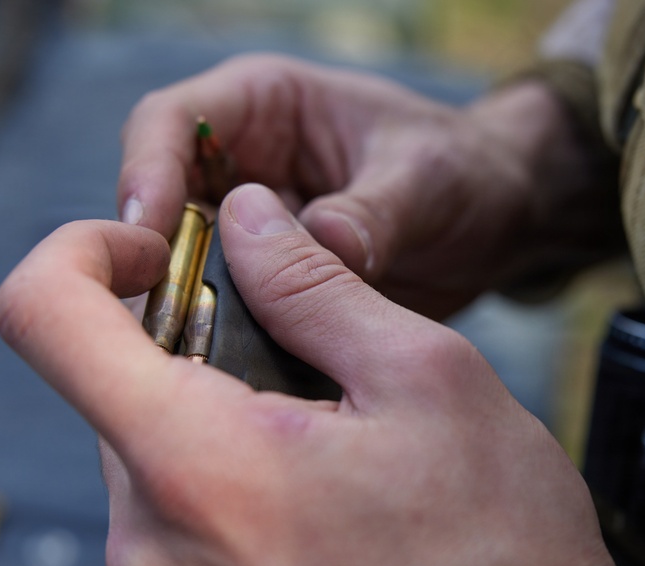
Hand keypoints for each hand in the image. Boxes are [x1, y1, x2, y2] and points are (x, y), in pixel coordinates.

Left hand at [0, 184, 613, 565]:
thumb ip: (312, 282)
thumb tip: (244, 217)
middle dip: (192, 337)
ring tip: (328, 433)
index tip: (162, 249)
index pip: (43, 315)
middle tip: (301, 346)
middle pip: (110, 381)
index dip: (84, 249)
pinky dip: (225, 470)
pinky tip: (318, 489)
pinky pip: (174, 512)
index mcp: (197, 464)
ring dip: (217, 407)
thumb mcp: (423, 373)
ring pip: (146, 445)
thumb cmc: (498, 539)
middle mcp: (152, 544)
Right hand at [118, 55, 604, 317]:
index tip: (150, 231)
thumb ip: (371, 212)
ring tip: (198, 355)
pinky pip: (231, 314)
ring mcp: (255, 234)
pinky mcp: (273, 289)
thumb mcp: (427, 178)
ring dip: (190, 309)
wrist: (497, 223)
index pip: (172, 123)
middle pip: (162, 206)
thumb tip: (324, 247)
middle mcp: (245, 168)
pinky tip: (240, 379)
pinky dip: (229, 341)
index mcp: (267, 107)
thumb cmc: (465, 170)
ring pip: (187, 268)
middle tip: (163, 314)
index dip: (147, 172)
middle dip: (156, 258)